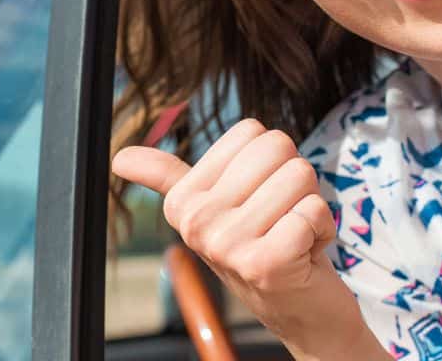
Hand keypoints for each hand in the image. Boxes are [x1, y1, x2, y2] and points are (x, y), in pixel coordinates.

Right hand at [112, 119, 382, 360]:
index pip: (251, 130)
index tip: (260, 199)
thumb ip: (169, 178)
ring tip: (292, 234)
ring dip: (309, 204)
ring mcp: (228, 244)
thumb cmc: (262, 245)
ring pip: (300, 174)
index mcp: (183, 200)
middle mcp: (197, 222)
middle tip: (281, 217)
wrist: (299, 311)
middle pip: (277, 146)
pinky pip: (314, 209)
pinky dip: (323, 228)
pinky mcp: (266, 262)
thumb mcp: (214, 208)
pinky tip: (306, 253)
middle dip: (294, 179)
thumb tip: (119, 157)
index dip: (269, 161)